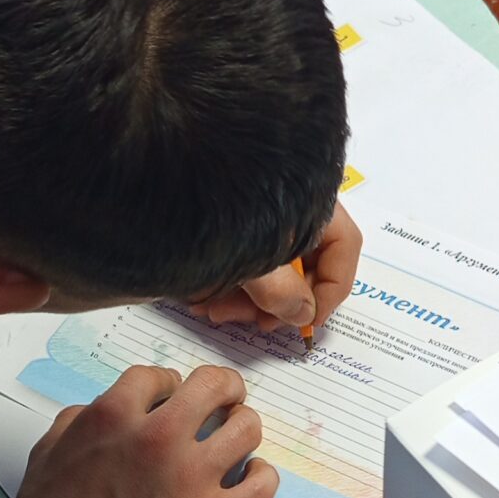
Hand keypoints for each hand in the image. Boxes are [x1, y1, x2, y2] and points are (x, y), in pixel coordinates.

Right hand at [6, 363, 273, 497]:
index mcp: (114, 416)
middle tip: (224, 399)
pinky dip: (262, 477)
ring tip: (236, 437)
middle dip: (222, 388)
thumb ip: (77, 421)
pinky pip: (261, 486)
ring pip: (247, 429)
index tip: (170, 394)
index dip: (166, 382)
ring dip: (244, 427)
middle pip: (213, 386)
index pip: (158, 376)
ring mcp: (190, 477)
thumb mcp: (46, 454)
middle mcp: (158, 437)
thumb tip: (102, 409)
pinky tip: (249, 477)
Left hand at [196, 202, 362, 337]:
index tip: (307, 324)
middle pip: (304, 261)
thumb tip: (303, 315)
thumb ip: (284, 294)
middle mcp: (289, 204)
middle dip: (277, 301)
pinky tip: (200, 298)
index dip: (331, 291)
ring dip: (246, 298)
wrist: (154, 172)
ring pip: (268, 265)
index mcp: (310, 201)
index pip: (344, 247)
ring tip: (214, 312)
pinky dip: (226, 281)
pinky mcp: (225, 219)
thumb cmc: (216, 210)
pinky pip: (239, 256)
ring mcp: (257, 211)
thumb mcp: (256, 261)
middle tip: (255, 324)